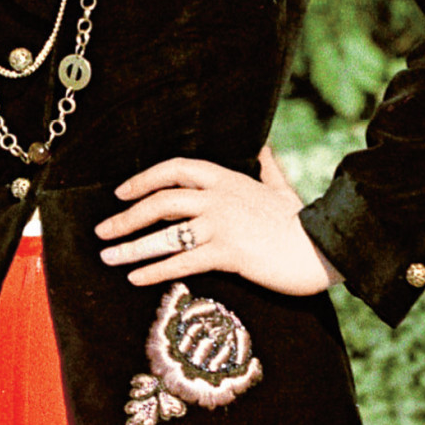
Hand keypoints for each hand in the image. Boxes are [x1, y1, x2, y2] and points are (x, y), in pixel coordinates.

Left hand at [94, 151, 341, 295]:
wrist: (322, 247)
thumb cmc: (301, 222)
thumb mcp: (281, 188)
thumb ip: (267, 166)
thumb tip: (262, 146)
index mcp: (227, 178)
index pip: (175, 170)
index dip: (143, 180)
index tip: (121, 193)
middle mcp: (219, 198)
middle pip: (160, 201)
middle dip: (126, 217)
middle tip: (102, 232)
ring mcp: (222, 225)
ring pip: (165, 234)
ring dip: (131, 247)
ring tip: (108, 257)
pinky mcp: (228, 253)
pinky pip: (182, 261)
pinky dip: (155, 270)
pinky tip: (136, 278)